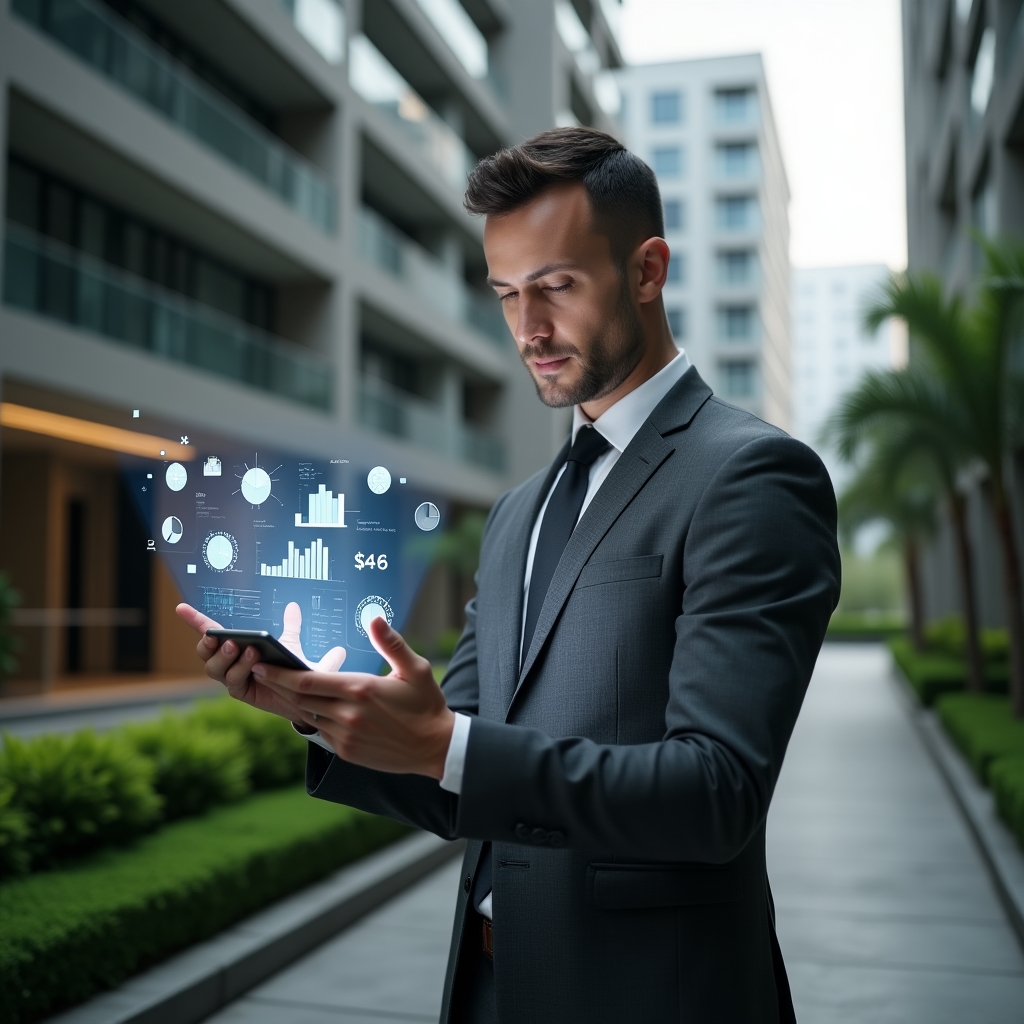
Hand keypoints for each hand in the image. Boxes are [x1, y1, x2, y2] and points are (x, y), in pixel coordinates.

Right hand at [175, 602, 345, 722]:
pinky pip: (233, 681)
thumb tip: (293, 605)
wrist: (302, 693)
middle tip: (225, 638)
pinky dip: (242, 670)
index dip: (194, 620)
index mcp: (233, 646)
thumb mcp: (290, 643)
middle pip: (205, 652)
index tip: (180, 607)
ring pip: (215, 668)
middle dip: (209, 644)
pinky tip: (256, 663)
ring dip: (228, 657)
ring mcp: (230, 678)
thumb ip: (290, 625)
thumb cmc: (289, 666)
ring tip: (248, 649)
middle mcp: (226, 662)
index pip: (209, 631)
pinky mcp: (239, 692)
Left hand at [252, 616, 454, 778]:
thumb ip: (391, 643)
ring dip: (292, 701)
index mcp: (360, 689)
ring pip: (307, 716)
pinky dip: (313, 718)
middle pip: (299, 698)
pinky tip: (310, 707)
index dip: (280, 673)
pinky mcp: (347, 751)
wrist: (435, 747)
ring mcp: (345, 736)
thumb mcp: (415, 669)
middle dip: (276, 684)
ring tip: (280, 686)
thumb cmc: (426, 704)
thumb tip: (375, 618)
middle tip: (259, 670)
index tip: (262, 663)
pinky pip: (321, 732)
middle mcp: (348, 714)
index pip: (307, 680)